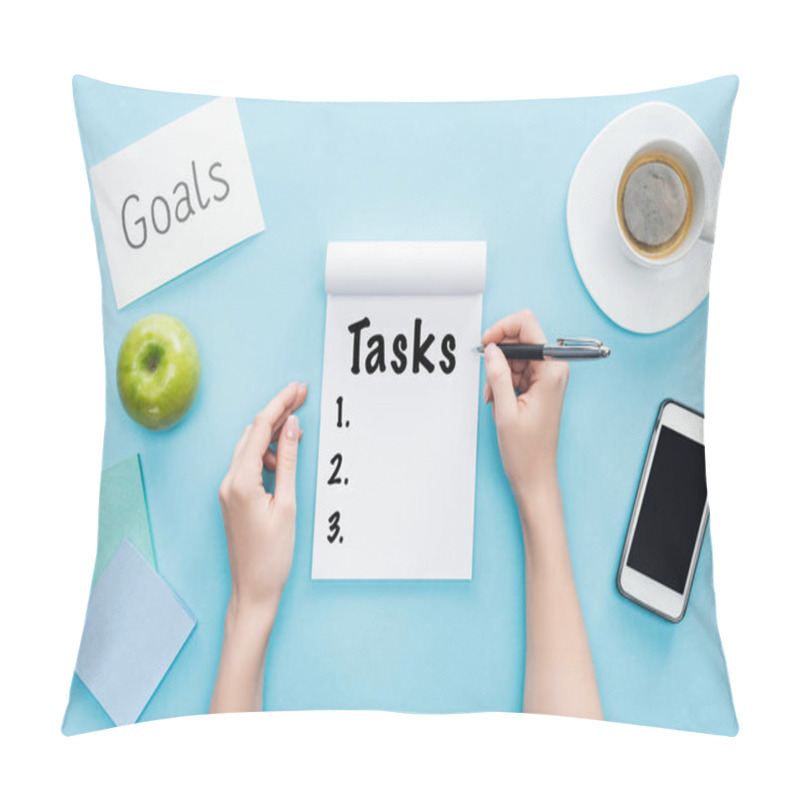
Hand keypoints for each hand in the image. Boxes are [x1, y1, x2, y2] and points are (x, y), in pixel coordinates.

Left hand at [218, 381, 307, 616]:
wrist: (253, 590)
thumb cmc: (272, 556)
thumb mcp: (288, 504)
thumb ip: (289, 462)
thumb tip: (292, 427)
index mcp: (240, 481)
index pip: (260, 429)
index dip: (280, 404)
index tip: (298, 388)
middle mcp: (228, 481)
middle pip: (252, 432)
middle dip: (276, 412)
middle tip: (301, 395)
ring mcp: (227, 489)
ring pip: (249, 446)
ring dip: (272, 433)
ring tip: (298, 431)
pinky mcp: (232, 497)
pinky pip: (248, 463)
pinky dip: (266, 453)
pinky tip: (284, 460)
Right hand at [482, 310, 568, 508]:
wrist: (535, 476)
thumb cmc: (527, 451)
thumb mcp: (505, 410)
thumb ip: (498, 375)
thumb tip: (491, 349)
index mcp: (552, 371)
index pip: (528, 325)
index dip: (503, 329)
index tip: (486, 343)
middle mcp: (554, 370)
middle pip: (521, 339)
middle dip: (499, 354)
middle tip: (488, 377)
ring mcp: (548, 378)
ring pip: (515, 356)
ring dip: (499, 372)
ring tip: (494, 398)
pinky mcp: (541, 387)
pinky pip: (516, 371)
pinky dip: (503, 382)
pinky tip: (499, 400)